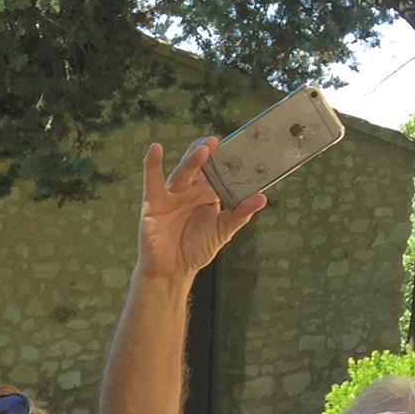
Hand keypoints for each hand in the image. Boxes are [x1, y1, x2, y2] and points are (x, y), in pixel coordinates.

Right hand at [134, 138, 265, 282]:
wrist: (172, 271)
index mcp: (207, 194)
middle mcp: (190, 190)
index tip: (238, 147)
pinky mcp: (153, 203)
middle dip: (208, 154)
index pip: (218, 172)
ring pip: (182, 172)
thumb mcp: (222, 231)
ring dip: (192, 160)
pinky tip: (155, 149)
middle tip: (218, 142)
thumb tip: (262, 197)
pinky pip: (152, 181)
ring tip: (204, 149)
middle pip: (200, 167)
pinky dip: (152, 165)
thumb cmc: (195, 250)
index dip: (226, 161)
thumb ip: (240, 213)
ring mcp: (171, 195)